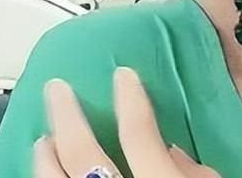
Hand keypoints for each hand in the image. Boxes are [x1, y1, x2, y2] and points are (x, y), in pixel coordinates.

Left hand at [33, 67, 220, 177]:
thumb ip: (196, 172)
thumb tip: (173, 150)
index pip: (138, 133)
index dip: (129, 99)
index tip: (122, 73)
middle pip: (83, 153)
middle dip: (67, 116)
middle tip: (56, 88)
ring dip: (47, 156)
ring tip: (44, 137)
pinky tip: (45, 172)